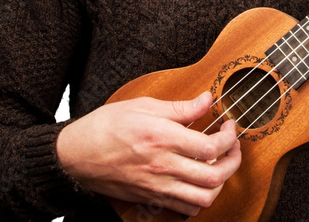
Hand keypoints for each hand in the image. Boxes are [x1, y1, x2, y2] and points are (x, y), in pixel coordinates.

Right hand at [56, 91, 241, 216]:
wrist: (75, 154)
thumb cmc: (105, 126)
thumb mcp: (143, 106)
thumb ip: (180, 107)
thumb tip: (207, 99)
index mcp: (163, 138)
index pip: (211, 146)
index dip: (229, 137)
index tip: (229, 127)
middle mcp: (163, 166)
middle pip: (214, 177)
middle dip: (233, 162)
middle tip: (233, 148)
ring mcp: (157, 186)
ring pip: (203, 199)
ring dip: (220, 184)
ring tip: (220, 166)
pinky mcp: (151, 198)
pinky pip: (184, 209)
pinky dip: (199, 200)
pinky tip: (199, 182)